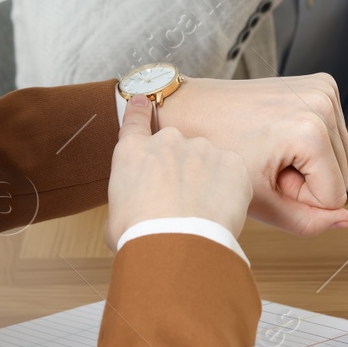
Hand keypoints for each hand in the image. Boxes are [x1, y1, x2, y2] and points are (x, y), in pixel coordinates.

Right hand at [105, 97, 252, 249]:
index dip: (140, 110)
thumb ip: (129, 199)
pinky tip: (220, 212)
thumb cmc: (140, 237)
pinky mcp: (231, 162)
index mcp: (133, 152)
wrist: (174, 245)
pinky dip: (229, 190)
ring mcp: (202, 148)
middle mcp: (167, 141)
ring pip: (207, 161)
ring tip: (201, 213)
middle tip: (181, 201)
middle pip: (176, 148)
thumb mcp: (115, 216)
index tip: (143, 101)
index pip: (135, 121)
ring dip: (206, 180)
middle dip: (180, 169)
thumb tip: (137, 207)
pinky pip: (232, 174)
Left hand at [158, 74, 347, 235]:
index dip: (301, 197)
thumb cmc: (219, 150)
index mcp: (310, 131)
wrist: (194, 110)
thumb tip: (347, 221)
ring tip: (270, 149)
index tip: (268, 178)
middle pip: (342, 173)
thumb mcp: (261, 200)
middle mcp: (322, 103)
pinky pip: (334, 132)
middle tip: (267, 164)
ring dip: (309, 162)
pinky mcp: (322, 84)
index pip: (335, 194)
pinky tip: (279, 133)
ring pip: (340, 155)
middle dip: (307, 179)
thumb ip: (308, 222)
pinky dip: (310, 141)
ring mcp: (324, 89)